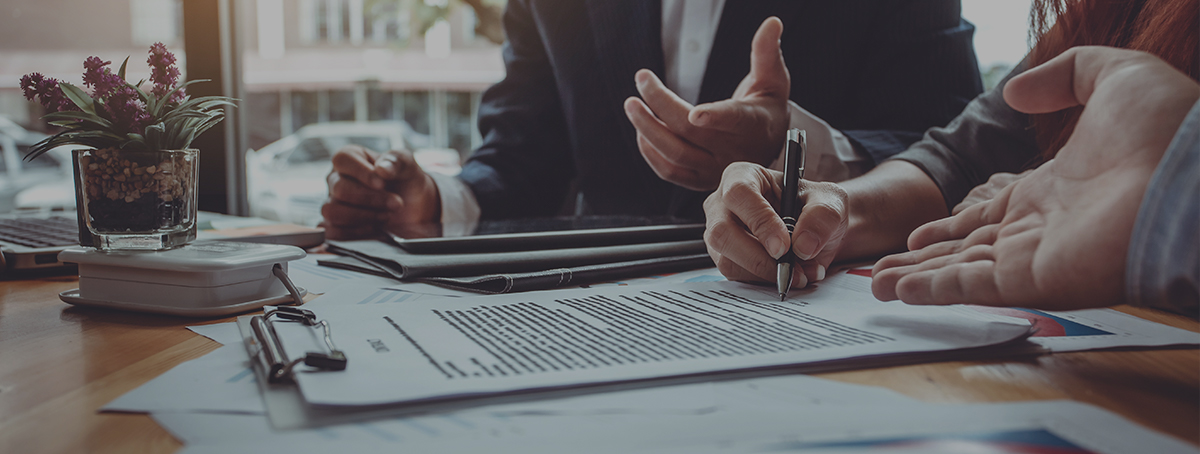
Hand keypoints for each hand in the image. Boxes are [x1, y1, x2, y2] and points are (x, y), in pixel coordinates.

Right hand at [322, 145, 440, 239]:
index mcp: (350, 158)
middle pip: (340, 189)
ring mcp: (332, 203)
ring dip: (363, 217)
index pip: (343, 159)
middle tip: (396, 204)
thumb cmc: (405, 181)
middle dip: (371, 199)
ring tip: (386, 216)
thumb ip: (397, 161)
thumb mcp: (408, 165)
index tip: (382, 184)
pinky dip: (357, 232)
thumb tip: (382, 169)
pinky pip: (333, 232)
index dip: (362, 172)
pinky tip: (375, 228)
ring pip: (332, 212)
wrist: (414, 209)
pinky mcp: (334, 226)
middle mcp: (336, 179)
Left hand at [624, 17, 789, 190]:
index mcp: (753, 124)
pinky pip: (669, 172)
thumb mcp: (773, 79)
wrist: (766, 147)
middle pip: (691, 132)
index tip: (695, 113)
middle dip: (661, 105)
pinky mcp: (699, 180)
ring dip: (647, 129)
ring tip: (632, 105)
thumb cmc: (767, 107)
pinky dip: (650, 152)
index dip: (715, 117)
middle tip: (642, 80)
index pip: (734, 120)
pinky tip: (641, 129)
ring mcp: (715, 169)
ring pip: (675, 154)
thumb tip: (772, 22)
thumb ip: (767, 52)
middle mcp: (734, 151)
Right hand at [703, 162, 847, 288]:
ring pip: (726, 260)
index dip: (760, 221)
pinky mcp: (725, 258)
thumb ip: (822, 216)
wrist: (814, 231)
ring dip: (765, 273)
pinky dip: (765, 281)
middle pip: (722, 232)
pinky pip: (736, 276)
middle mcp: (722, 204)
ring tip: (799, 272)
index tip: (784, 246)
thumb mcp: (831, 201)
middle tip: (789, 269)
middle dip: (757, 257)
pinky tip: (788, 274)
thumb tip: (802, 246)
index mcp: (743, 176)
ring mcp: (719, 233)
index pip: (739, 194)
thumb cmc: (814, 206)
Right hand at [872, 47, 1199, 309]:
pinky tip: (900, 290)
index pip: (989, 215)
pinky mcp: (1035, 280)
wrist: (1193, 178)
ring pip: (961, 271)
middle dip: (922, 260)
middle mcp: (1040, 230)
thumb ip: (1063, 76)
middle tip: (881, 269)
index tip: (919, 234)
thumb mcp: (1116, 78)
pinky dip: (934, 290)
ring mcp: (1036, 258)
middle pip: (966, 250)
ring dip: (917, 278)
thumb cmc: (1168, 131)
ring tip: (875, 284)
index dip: (952, 226)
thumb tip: (1015, 90)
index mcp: (1054, 191)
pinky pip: (973, 287)